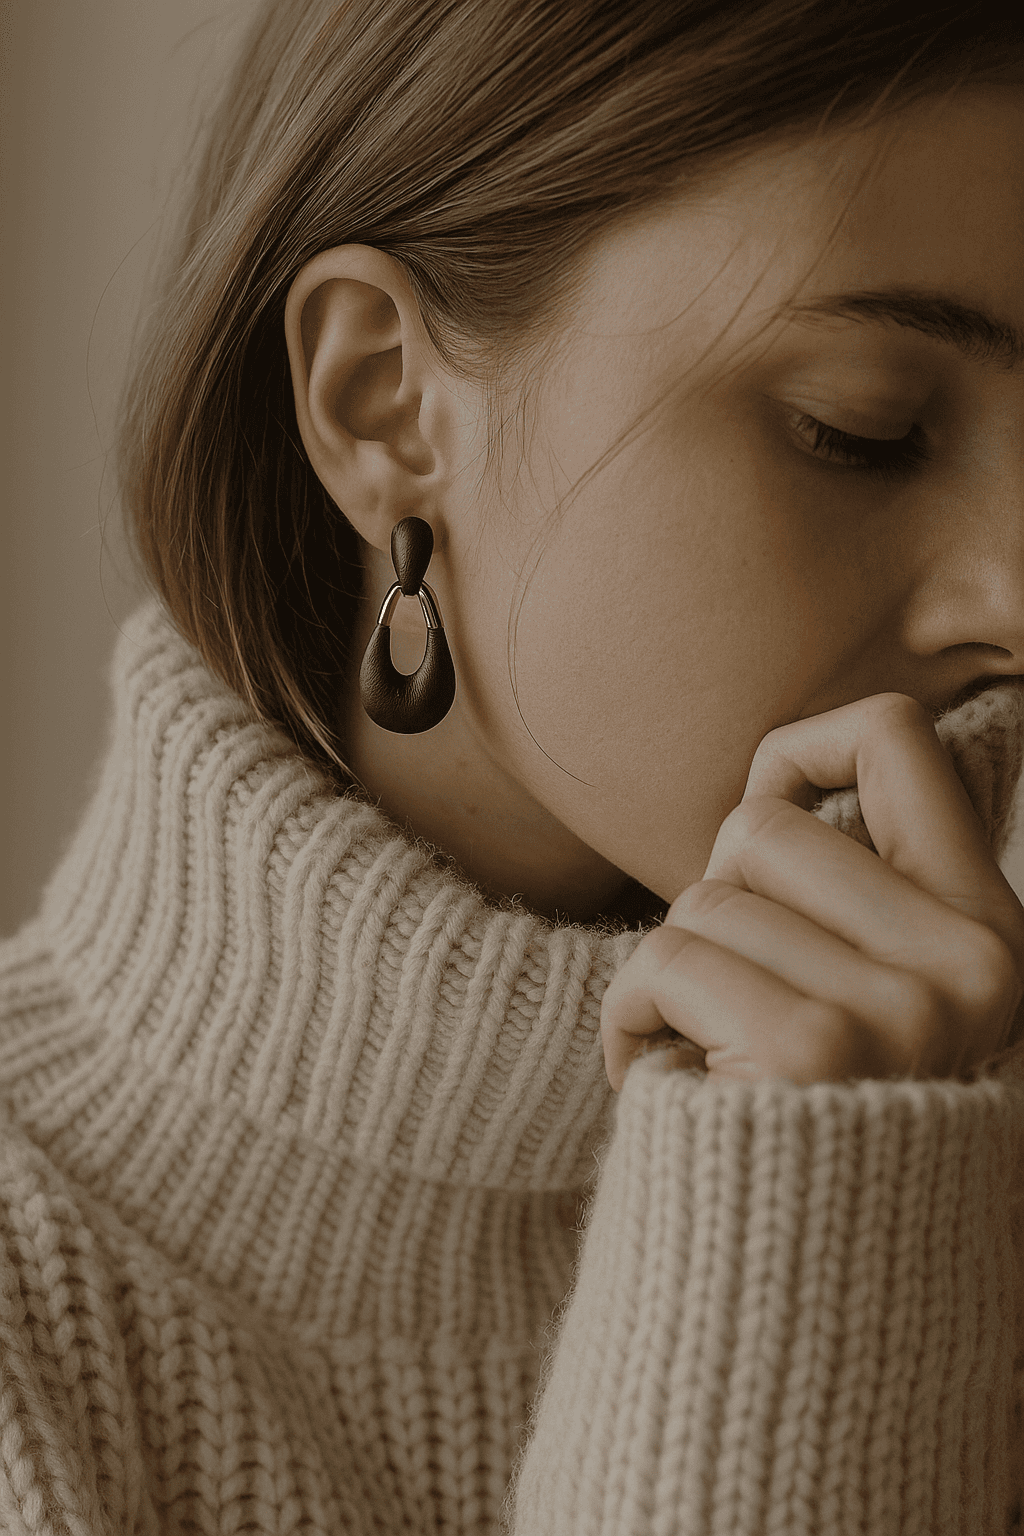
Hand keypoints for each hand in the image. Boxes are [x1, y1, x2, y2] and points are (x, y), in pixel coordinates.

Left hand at [602, 694, 1023, 1087]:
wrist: (802, 1289)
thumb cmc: (811, 1118)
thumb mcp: (880, 995)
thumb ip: (854, 897)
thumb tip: (777, 779)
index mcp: (991, 931)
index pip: (897, 736)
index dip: (801, 747)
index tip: (765, 807)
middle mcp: (970, 964)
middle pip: (763, 826)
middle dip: (713, 901)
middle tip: (727, 989)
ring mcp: (901, 1008)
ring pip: (704, 898)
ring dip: (668, 972)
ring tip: (700, 1046)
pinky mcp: (814, 1050)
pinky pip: (664, 958)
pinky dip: (630, 1013)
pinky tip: (660, 1070)